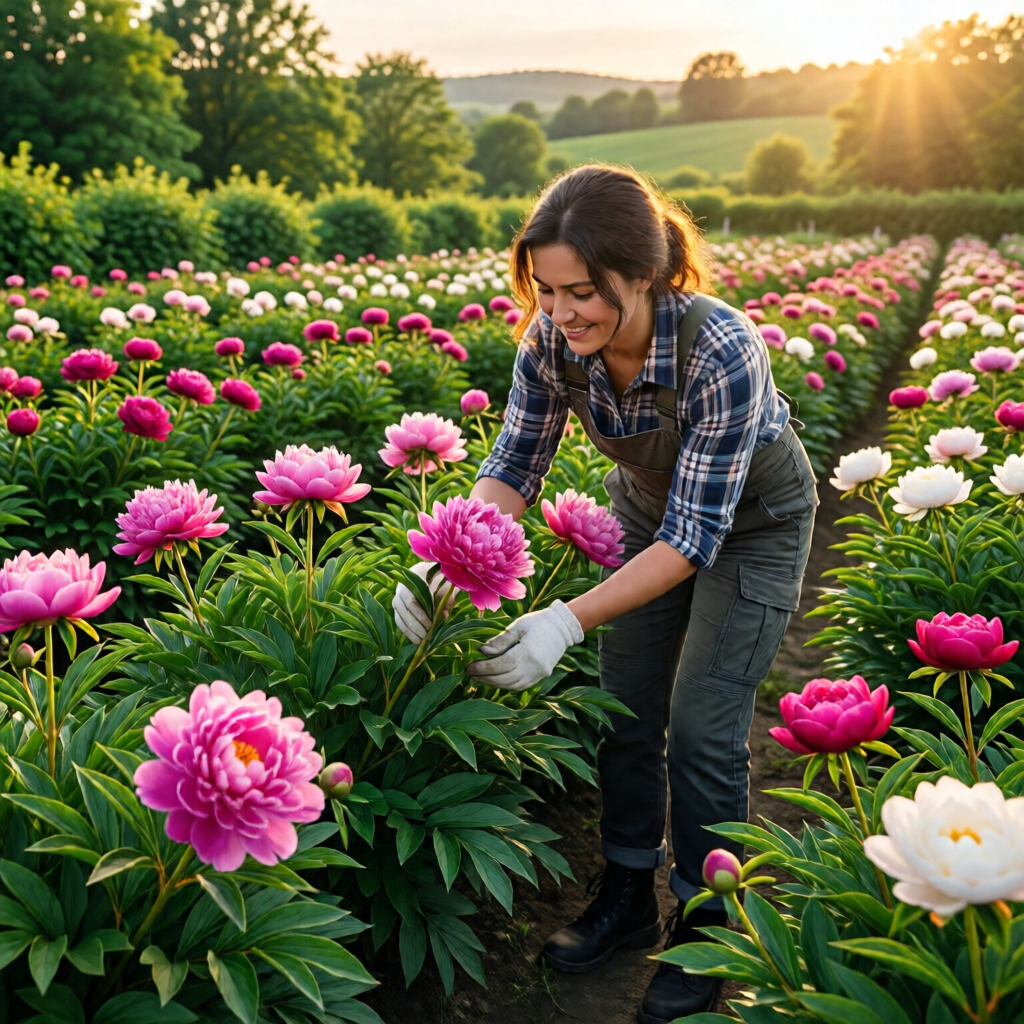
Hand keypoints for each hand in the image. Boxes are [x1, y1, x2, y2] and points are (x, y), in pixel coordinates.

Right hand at [392, 562, 453, 643]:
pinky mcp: (398, 610)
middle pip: (404, 612)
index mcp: (410, 582)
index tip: (431, 625)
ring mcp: (397, 601)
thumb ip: (444, 599)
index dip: (421, 616)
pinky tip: (416, 641)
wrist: (429, 576)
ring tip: (421, 642)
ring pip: (400, 619)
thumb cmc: (438, 581)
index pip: (412, 602)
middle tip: (427, 636)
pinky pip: (400, 623)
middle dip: (416, 626)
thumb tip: (443, 614)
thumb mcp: (444, 587)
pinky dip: (407, 633)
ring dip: (410, 632)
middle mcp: (400, 591)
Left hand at [467, 601, 583, 690]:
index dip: (483, 668)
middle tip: (470, 673)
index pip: (500, 666)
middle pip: (504, 679)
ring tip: (479, 678)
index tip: (469, 666)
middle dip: (485, 678)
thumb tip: (482, 651)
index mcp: (527, 653)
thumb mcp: (518, 626)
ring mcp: (539, 674)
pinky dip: (506, 685)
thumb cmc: (538, 622)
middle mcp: (534, 667)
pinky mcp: (541, 676)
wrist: (563, 627)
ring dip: (494, 684)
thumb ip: (500, 641)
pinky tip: (495, 680)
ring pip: (512, 686)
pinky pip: (521, 686)